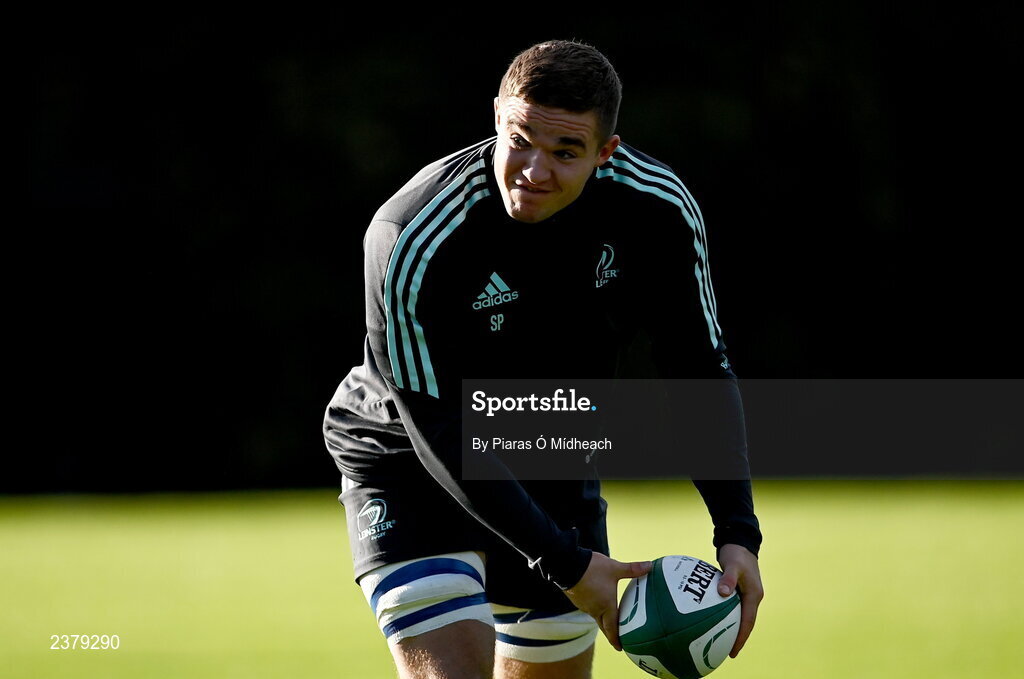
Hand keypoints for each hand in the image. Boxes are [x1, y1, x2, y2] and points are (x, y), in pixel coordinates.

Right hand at [563, 552, 652, 650]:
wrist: (567, 564)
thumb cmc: (592, 569)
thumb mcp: (614, 568)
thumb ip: (632, 569)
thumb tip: (649, 565)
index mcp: (606, 606)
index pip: (612, 629)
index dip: (616, 640)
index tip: (620, 648)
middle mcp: (594, 609)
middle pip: (604, 626)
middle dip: (611, 633)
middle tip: (618, 638)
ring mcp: (584, 605)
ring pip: (596, 616)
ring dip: (603, 619)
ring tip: (611, 617)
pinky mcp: (577, 598)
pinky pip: (588, 608)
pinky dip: (595, 609)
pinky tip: (597, 601)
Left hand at [716, 543, 763, 657]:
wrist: (740, 541)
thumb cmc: (736, 553)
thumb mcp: (732, 564)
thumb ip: (728, 579)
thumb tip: (723, 594)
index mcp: (754, 595)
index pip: (748, 622)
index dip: (741, 638)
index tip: (732, 651)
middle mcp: (753, 596)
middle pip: (746, 622)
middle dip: (737, 638)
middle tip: (726, 652)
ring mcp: (747, 593)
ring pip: (740, 615)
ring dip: (733, 628)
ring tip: (720, 642)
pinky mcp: (739, 589)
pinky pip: (733, 607)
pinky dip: (726, 616)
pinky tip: (714, 620)